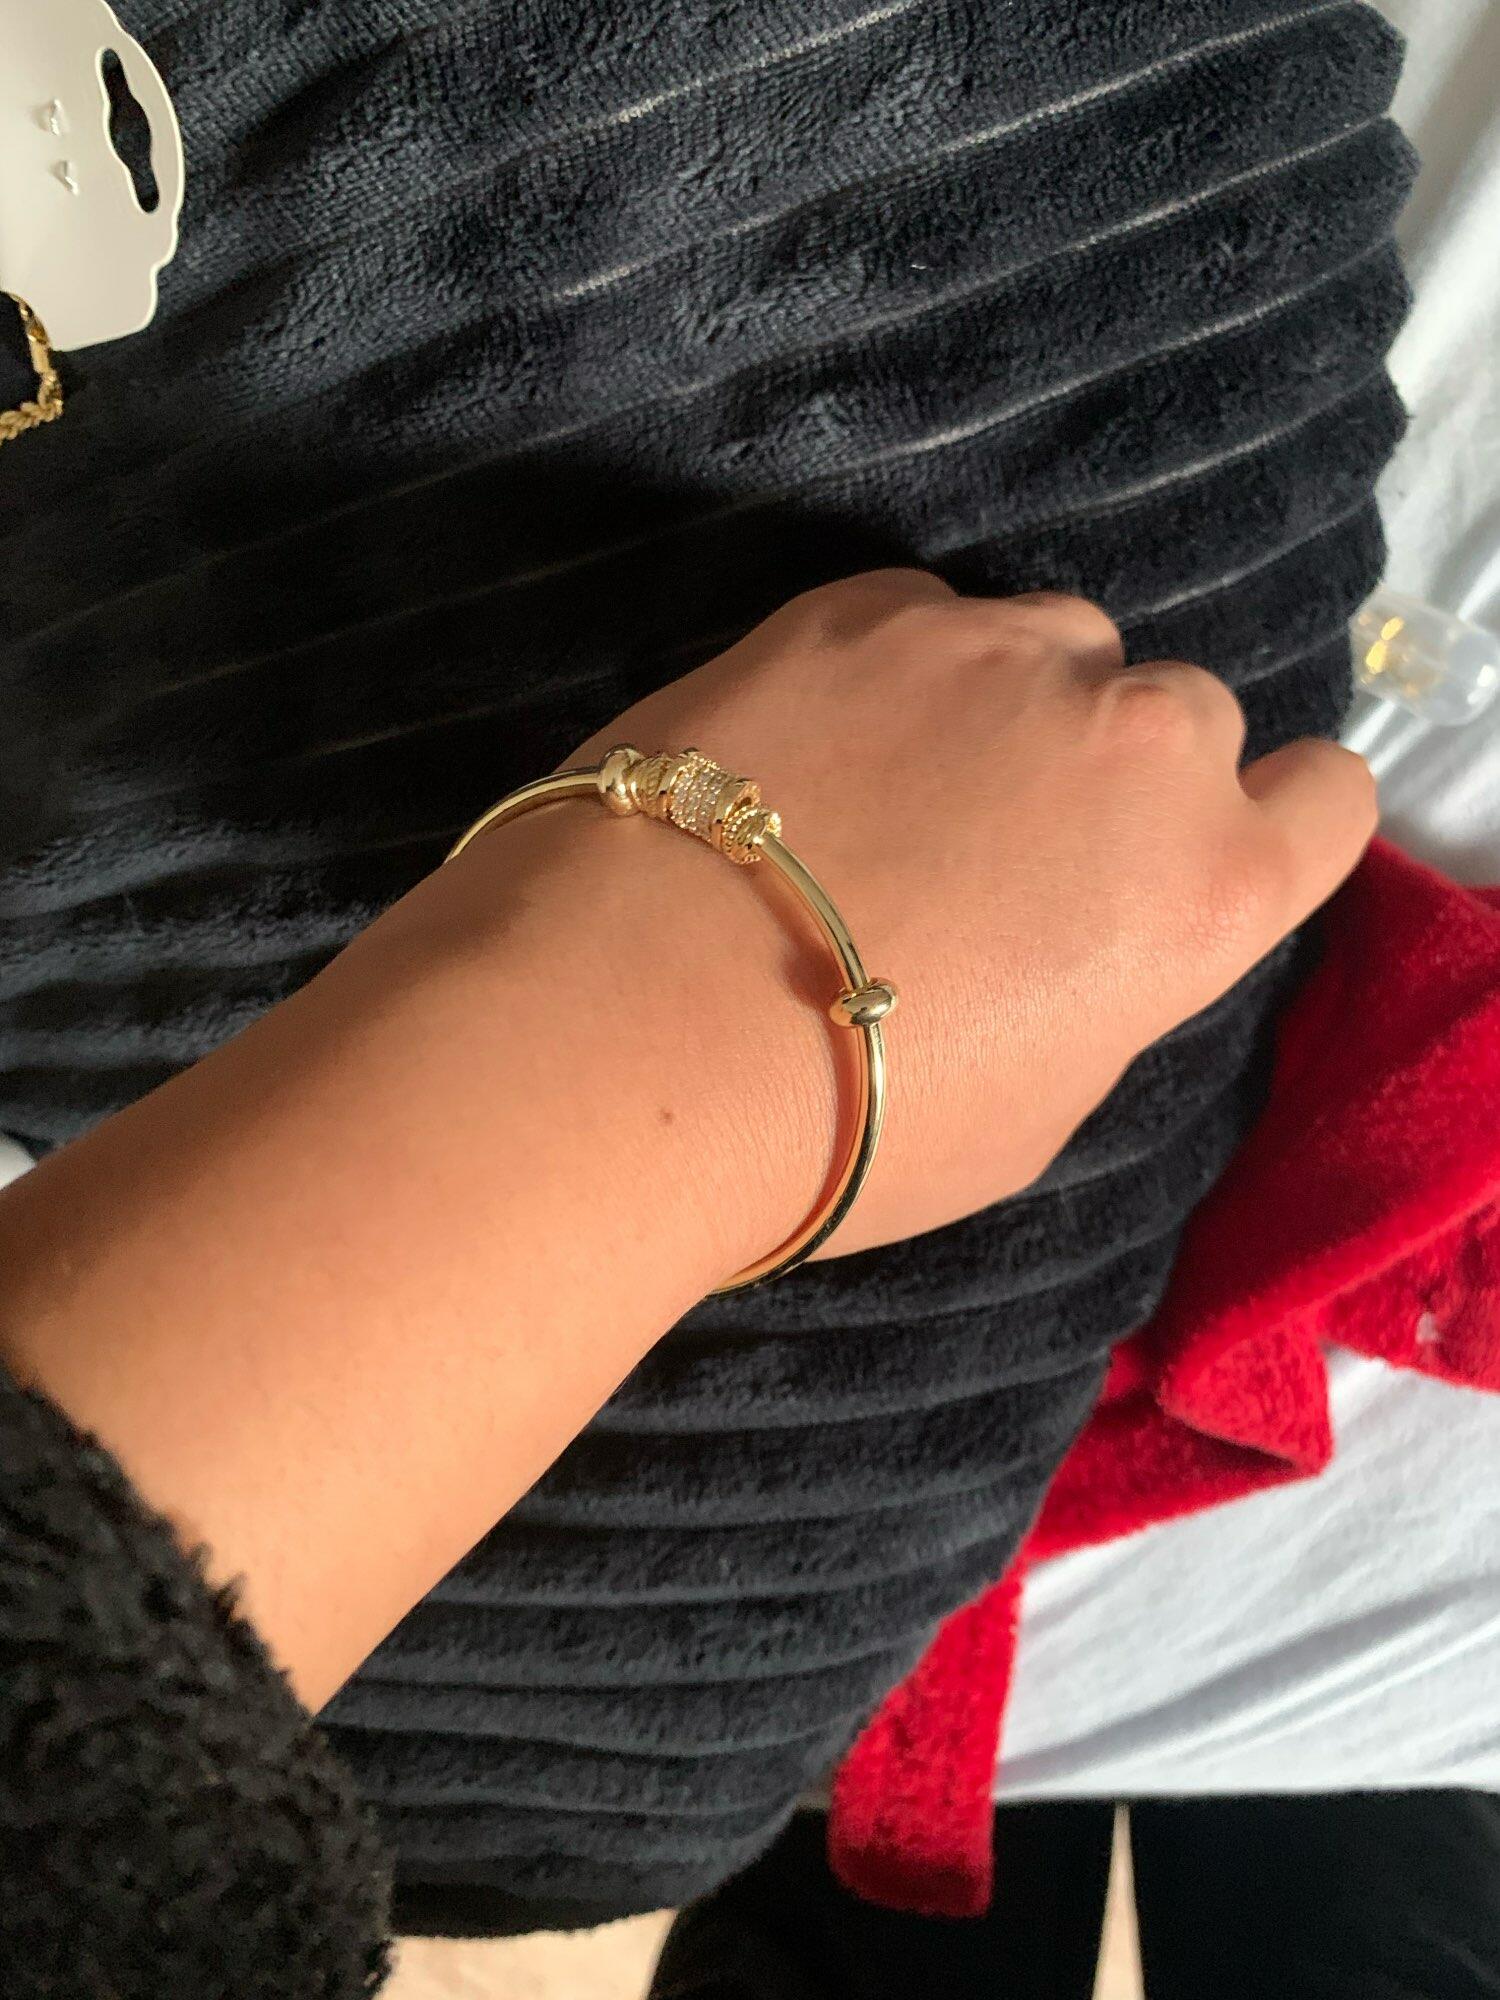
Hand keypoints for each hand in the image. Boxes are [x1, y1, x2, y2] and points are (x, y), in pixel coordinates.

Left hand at [568, 569, 1375, 1256]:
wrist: (633, 1029)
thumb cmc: (849, 1124)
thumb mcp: (1041, 1101)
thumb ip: (1110, 974)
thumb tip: (1083, 912)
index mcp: (1205, 884)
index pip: (1329, 796)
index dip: (1261, 822)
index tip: (1183, 857)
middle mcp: (1134, 741)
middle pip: (1187, 711)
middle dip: (1119, 769)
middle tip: (1002, 852)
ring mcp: (996, 650)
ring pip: (1058, 642)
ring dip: (1011, 704)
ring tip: (889, 795)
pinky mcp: (862, 603)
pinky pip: (930, 613)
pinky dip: (896, 670)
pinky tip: (808, 754)